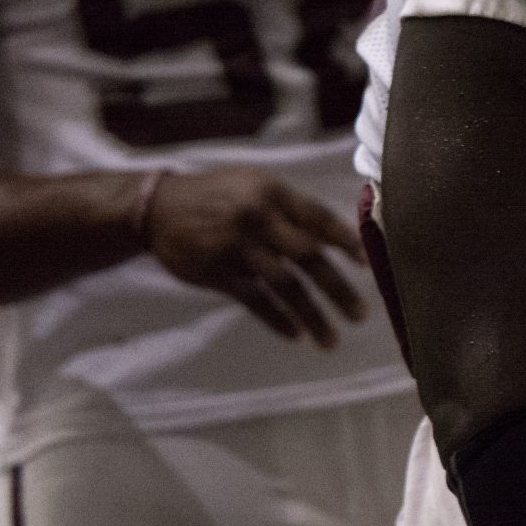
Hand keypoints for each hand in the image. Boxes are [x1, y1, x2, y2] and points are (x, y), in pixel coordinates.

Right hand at [140, 167, 368, 348]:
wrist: (158, 206)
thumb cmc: (221, 195)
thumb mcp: (256, 185)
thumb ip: (294, 209)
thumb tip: (341, 238)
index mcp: (273, 194)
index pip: (318, 218)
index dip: (345, 241)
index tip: (367, 266)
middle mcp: (257, 219)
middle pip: (307, 257)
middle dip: (337, 289)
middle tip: (361, 315)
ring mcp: (235, 248)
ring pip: (283, 285)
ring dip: (311, 315)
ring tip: (331, 340)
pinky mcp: (216, 272)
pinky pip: (253, 300)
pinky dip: (276, 319)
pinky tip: (295, 335)